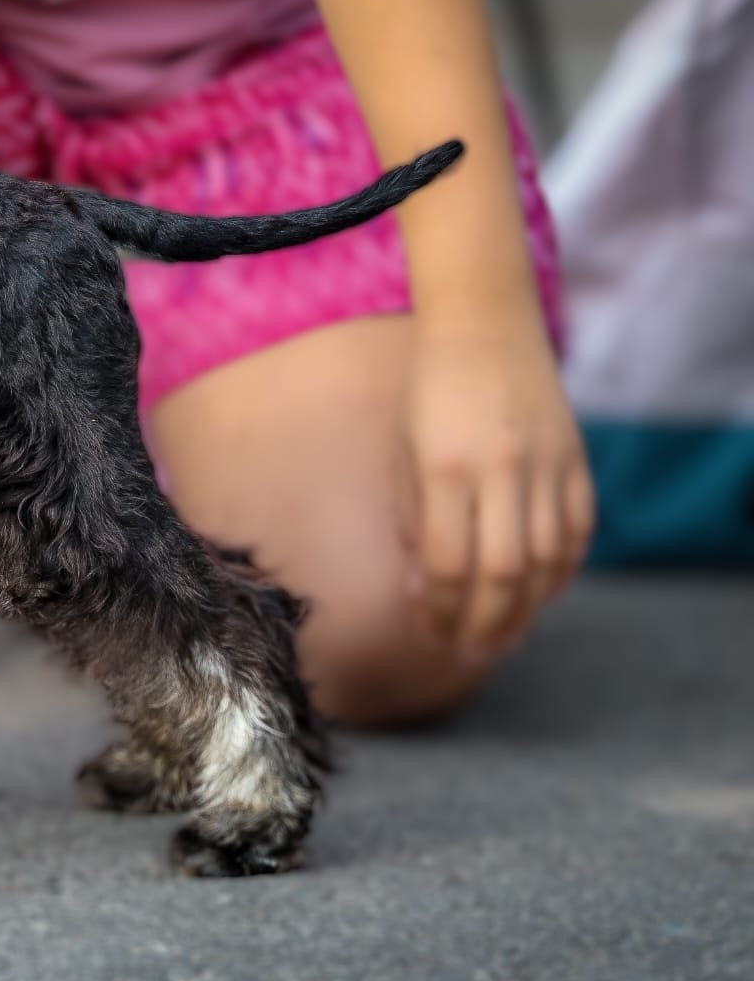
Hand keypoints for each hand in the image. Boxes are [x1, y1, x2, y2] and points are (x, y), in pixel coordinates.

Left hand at [395, 302, 594, 660]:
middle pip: (504, 572)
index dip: (442, 610)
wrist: (485, 327)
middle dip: (486, 624)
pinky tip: (539, 594)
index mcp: (445, 468)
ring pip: (548, 559)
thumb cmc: (428, 395)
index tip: (431, 635)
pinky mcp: (577, 458)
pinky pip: (578, 531)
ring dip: (527, 608)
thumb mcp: (402, 455)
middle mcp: (501, 469)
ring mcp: (547, 463)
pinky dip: (562, 571)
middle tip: (470, 654)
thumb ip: (413, 526)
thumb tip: (421, 595)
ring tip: (503, 637)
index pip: (449, 563)